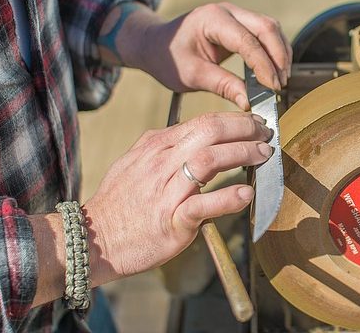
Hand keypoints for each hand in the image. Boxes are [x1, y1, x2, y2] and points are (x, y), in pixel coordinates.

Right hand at [83, 112, 272, 281]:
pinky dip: (227, 197)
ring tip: (263, 155)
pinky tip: (246, 193)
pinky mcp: (171, 220)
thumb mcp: (135, 162)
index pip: (203, 122)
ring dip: (242, 154)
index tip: (253, 123)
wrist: (93, 240)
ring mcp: (166, 191)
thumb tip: (191, 135)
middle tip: (265, 134)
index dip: (234, 120)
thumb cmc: (119, 204)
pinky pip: (203, 204)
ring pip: (209, 160)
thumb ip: (163, 147)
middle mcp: (161, 162)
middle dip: (244, 128)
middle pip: (209, 131)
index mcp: (156, 146)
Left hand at [134, 2, 291, 109]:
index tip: (272, 88)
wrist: (156, 44)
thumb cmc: (168, 57)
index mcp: (212, 19)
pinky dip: (274, 51)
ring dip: (280, 53)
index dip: (264, 65)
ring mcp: (236, 15)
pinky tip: (274, 71)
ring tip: (280, 81)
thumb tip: (249, 102)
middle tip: (280, 85)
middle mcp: (227, 11)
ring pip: (271, 28)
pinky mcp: (240, 24)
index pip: (247, 41)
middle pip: (267, 28)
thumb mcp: (192, 75)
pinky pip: (265, 33)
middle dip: (278, 57)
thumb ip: (223, 86)